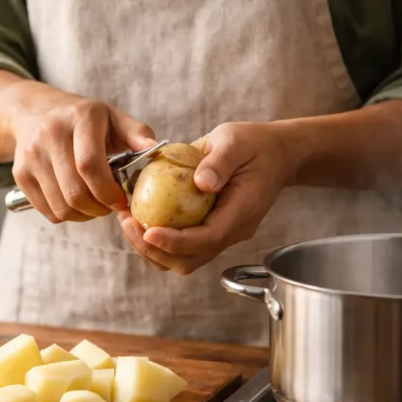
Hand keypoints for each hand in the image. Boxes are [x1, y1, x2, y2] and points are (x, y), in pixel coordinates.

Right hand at [9, 83, 157, 222]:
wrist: (35, 112)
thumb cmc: (84, 120)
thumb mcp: (113, 118)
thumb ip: (137, 135)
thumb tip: (158, 152)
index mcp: (80, 117)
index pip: (89, 165)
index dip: (107, 191)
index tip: (121, 200)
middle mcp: (51, 133)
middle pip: (74, 191)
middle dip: (98, 208)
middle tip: (109, 206)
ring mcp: (31, 155)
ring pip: (61, 206)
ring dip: (83, 215)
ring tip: (94, 204)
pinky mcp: (20, 174)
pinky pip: (47, 211)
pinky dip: (66, 214)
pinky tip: (75, 202)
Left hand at [118, 122, 298, 273]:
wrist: (274, 154)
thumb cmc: (254, 144)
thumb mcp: (235, 141)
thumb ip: (219, 161)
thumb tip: (201, 183)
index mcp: (241, 213)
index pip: (206, 240)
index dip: (174, 242)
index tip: (147, 232)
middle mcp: (231, 231)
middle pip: (189, 260)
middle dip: (154, 250)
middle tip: (127, 223)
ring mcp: (221, 234)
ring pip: (182, 258)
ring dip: (151, 248)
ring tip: (127, 221)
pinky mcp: (210, 230)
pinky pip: (181, 245)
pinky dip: (157, 239)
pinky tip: (138, 217)